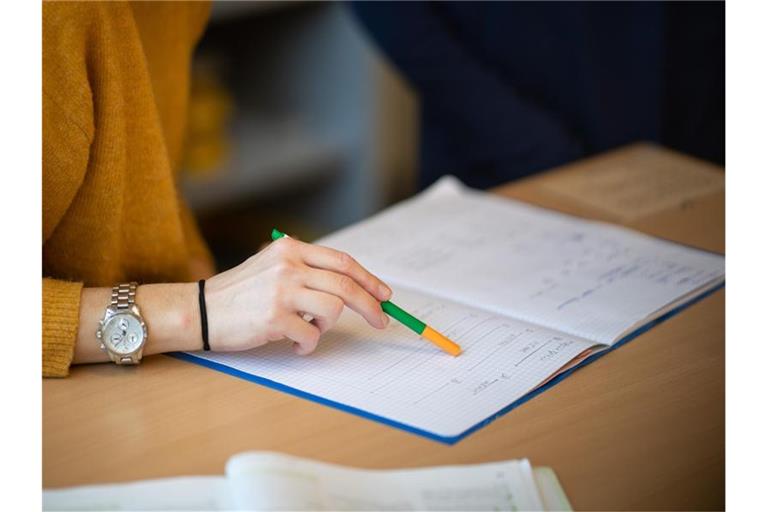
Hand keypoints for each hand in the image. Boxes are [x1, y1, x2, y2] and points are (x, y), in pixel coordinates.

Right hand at [204, 237, 391, 354]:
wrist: (200, 311)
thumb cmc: (240, 293)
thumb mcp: (272, 266)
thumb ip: (306, 269)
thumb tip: (353, 287)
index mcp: (290, 249)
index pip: (342, 261)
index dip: (369, 279)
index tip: (384, 295)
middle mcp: (288, 266)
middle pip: (346, 285)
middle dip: (371, 306)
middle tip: (381, 320)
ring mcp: (281, 291)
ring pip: (333, 309)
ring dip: (328, 326)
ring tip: (309, 329)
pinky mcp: (274, 318)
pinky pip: (311, 335)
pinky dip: (309, 343)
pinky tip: (295, 343)